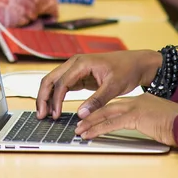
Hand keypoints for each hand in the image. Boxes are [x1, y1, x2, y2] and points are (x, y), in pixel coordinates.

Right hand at [35, 50, 161, 120]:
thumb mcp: (114, 87)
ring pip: (54, 82)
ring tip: (45, 114)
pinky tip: (55, 109)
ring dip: (47, 97)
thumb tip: (81, 114)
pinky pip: (63, 86)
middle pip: (50, 79)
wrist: (136, 64)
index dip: (55, 99)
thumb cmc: (126, 70)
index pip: (61, 82)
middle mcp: (75, 64)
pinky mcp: (79, 76)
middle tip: (41, 115)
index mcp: (81, 63)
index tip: (55, 115)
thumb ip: (97, 100)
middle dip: (43, 97)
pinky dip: (56, 97)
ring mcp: (76, 70)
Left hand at [76, 94, 177, 145]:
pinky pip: (111, 124)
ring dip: (90, 123)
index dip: (103, 112)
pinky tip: (89, 134)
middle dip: (92, 116)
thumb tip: (147, 126)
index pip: (118, 106)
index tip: (94, 118)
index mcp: (142, 101)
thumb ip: (150, 121)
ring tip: (79, 130)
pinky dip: (97, 129)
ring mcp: (135, 108)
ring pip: (106, 115)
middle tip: (79, 122)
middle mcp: (136, 101)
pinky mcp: (135, 117)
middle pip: (108, 108)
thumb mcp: (160, 120)